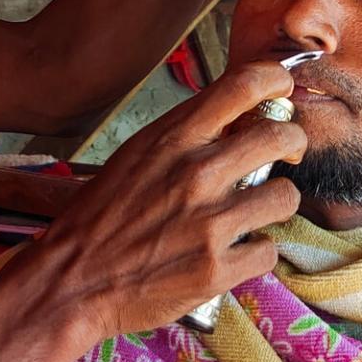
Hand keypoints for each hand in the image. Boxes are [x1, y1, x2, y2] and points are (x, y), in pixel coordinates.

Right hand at [26, 63, 307, 348]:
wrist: (70, 281)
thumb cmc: (100, 217)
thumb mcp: (135, 157)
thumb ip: (184, 137)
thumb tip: (237, 120)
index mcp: (173, 139)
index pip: (244, 84)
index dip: (276, 80)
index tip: (282, 89)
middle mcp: (197, 173)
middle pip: (282, 136)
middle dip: (291, 143)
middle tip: (283, 154)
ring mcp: (210, 223)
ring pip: (285, 196)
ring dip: (273, 203)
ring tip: (251, 212)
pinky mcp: (217, 269)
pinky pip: (269, 250)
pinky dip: (254, 253)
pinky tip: (232, 253)